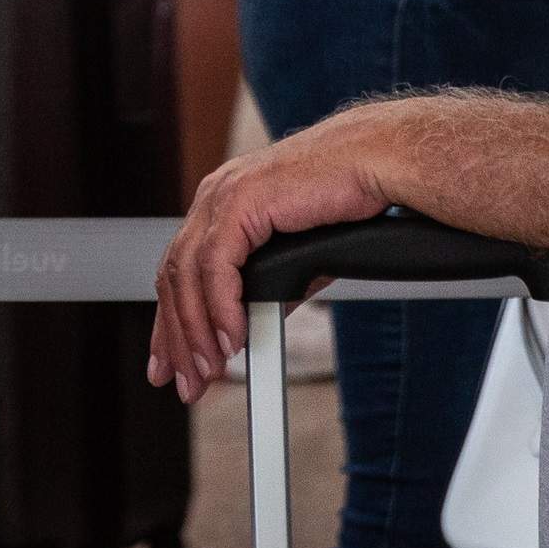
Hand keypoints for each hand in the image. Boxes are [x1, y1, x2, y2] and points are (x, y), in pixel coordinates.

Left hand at [147, 103, 406, 402]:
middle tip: (187, 383)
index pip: (179, 272)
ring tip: (209, 370)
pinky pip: (216, 265)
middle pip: (174, 277)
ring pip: (187, 275)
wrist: (378, 165)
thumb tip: (246, 330)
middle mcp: (214, 196)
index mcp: (221, 204)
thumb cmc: (344, 201)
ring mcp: (223, 194)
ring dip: (196, 331)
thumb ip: (266, 291)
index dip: (170, 323)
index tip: (170, 363)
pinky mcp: (241, 199)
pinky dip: (220, 308)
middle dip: (176, 338)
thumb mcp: (295, 259)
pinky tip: (232, 338)